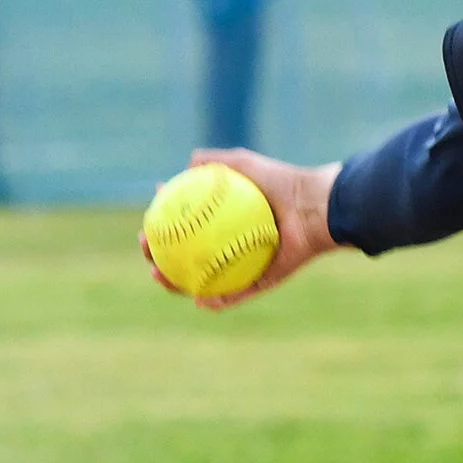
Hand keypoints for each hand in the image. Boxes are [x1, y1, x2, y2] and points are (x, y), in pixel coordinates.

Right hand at [140, 149, 344, 310]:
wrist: (317, 207)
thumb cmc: (282, 181)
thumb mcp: (243, 163)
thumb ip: (214, 162)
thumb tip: (186, 163)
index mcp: (225, 221)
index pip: (183, 230)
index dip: (160, 232)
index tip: (145, 229)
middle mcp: (232, 244)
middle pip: (185, 258)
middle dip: (159, 259)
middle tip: (147, 254)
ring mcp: (245, 264)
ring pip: (204, 281)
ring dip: (178, 284)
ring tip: (161, 277)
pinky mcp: (263, 280)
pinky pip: (237, 294)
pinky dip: (218, 300)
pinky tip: (199, 300)